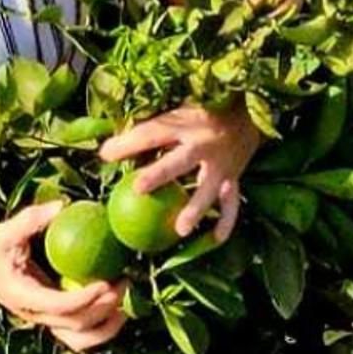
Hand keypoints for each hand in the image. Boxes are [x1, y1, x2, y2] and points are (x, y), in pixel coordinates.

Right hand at [0, 201, 126, 352]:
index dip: (85, 298)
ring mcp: (44, 321)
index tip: (106, 280)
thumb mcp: (5, 232)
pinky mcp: (51, 320)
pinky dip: (101, 329)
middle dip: (104, 308)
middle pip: (76, 326)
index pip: (60, 306)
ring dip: (106, 327)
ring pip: (80, 340)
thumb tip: (63, 206)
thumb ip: (31, 220)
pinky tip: (117, 310)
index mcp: (23, 297)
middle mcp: (35, 315)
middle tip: (124, 282)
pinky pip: (79, 335)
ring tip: (126, 303)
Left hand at [99, 103, 260, 242]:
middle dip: (160, 174)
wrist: (247, 115)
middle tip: (138, 188)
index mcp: (185, 124)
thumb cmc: (201, 115)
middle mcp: (204, 144)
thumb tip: (109, 147)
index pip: (152, 133)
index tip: (105, 155)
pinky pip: (231, 203)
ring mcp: (221, 164)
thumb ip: (149, 129)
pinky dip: (225, 222)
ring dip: (195, 209)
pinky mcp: (234, 177)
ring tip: (179, 230)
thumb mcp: (176, 113)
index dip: (128, 143)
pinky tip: (215, 240)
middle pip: (180, 161)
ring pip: (208, 189)